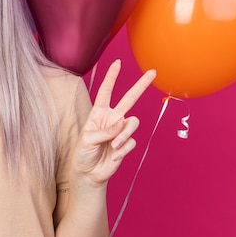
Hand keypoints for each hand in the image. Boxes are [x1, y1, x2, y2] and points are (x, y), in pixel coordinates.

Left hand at [72, 60, 155, 186]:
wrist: (88, 173)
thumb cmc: (82, 154)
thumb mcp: (87, 140)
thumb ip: (104, 131)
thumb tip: (122, 124)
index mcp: (99, 113)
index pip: (106, 91)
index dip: (111, 77)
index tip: (117, 63)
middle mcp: (112, 118)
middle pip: (129, 98)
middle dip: (141, 85)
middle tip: (153, 72)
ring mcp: (120, 131)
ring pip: (132, 124)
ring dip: (123, 136)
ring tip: (113, 147)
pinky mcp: (126, 143)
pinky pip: (131, 142)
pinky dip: (123, 150)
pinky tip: (113, 156)